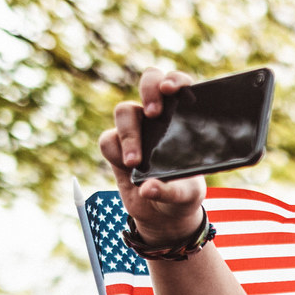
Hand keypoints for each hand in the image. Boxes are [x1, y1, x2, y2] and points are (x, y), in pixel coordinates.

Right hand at [96, 66, 205, 244]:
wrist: (161, 215)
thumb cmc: (182, 196)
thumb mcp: (186, 197)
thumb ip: (170, 192)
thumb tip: (147, 188)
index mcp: (182, 118)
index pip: (180, 86)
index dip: (175, 80)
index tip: (171, 90)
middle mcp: (158, 116)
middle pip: (149, 81)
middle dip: (149, 89)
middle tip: (155, 113)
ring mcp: (135, 128)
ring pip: (124, 111)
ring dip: (129, 134)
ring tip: (135, 163)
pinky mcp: (116, 146)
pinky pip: (108, 140)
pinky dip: (115, 153)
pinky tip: (127, 170)